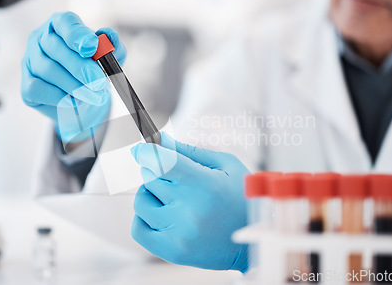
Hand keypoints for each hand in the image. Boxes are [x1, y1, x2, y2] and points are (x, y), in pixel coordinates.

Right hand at [21, 12, 126, 142]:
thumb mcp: (109, 58)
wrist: (84, 100)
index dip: (78, 34)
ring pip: (47, 69)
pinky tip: (74, 102)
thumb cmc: (94, 71)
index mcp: (60, 25)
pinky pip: (37, 88)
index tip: (92, 46)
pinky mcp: (26, 86)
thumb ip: (112, 45)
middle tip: (98, 81)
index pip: (65, 22)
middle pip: (55, 47)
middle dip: (79, 66)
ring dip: (74, 85)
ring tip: (94, 96)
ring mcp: (30, 61)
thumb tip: (108, 35)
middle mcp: (40, 39)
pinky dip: (58, 96)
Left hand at [130, 132, 248, 271]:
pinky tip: (161, 213)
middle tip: (172, 175)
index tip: (142, 149)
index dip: (146, 152)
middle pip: (150, 178)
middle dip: (156, 171)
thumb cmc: (242, 199)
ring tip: (170, 197)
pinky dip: (143, 217)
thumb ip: (190, 151)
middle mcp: (189, 210)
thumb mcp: (225, 166)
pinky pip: (138, 229)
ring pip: (142, 201)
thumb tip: (161, 140)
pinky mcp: (172, 251)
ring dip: (150, 194)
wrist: (254, 242)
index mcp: (205, 184)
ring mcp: (179, 233)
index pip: (161, 161)